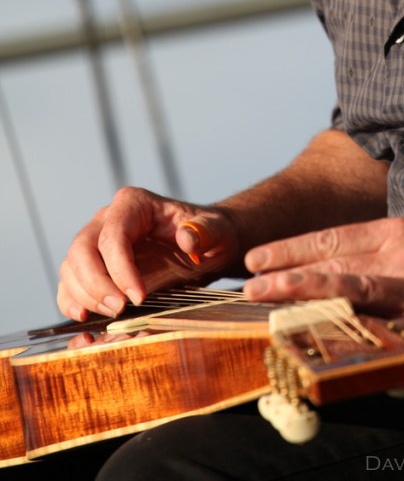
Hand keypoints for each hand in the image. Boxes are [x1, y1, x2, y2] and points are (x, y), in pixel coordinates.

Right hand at [57, 186, 238, 321]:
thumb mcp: (217, 230)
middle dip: (96, 284)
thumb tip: (186, 237)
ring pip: (72, 266)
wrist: (207, 246)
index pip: (113, 235)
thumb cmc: (210, 234)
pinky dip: (71, 300)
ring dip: (85, 295)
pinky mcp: (94, 265)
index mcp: (134, 203)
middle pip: (83, 249)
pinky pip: (70, 282)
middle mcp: (108, 218)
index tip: (139, 296)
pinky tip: (84, 316)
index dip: (120, 268)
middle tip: (120, 310)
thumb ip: (204, 231)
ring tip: (112, 315)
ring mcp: (96, 241)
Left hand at [242, 217, 403, 367]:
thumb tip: (316, 271)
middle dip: (286, 272)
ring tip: (268, 302)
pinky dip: (344, 333)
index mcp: (397, 232)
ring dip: (303, 295)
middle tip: (249, 283)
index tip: (256, 258)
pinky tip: (316, 339)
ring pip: (349, 290)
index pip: (332, 237)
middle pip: (334, 261)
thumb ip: (371, 257)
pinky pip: (379, 331)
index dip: (291, 248)